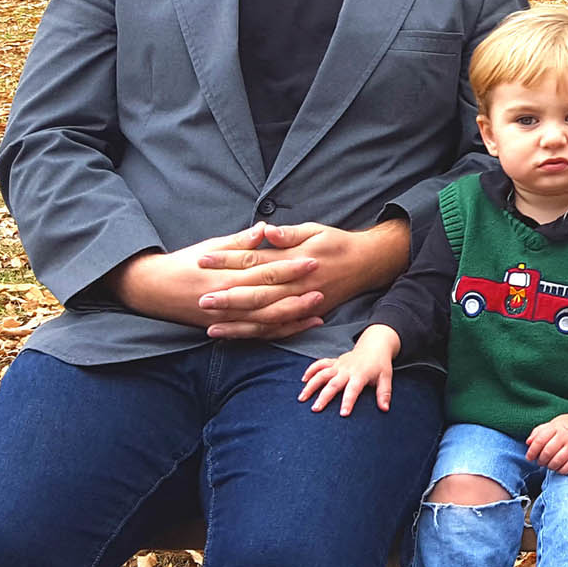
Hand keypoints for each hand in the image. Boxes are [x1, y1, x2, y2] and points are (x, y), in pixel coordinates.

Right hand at [109, 227, 320, 333]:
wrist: (151, 289)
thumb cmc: (183, 263)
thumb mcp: (209, 247)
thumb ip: (239, 242)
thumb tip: (265, 229)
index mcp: (225, 275)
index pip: (263, 271)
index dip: (289, 267)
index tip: (312, 260)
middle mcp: (226, 300)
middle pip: (267, 299)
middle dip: (296, 294)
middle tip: (322, 287)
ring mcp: (225, 318)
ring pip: (264, 321)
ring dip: (292, 316)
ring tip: (318, 309)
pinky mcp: (223, 328)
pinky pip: (256, 334)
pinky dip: (279, 331)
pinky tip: (300, 326)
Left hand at [196, 220, 410, 336]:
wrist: (367, 263)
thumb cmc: (336, 243)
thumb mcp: (314, 230)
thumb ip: (288, 234)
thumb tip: (265, 231)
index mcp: (295, 260)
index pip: (255, 261)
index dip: (228, 260)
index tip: (203, 259)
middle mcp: (297, 285)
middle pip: (257, 293)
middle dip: (227, 297)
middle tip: (200, 299)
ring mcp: (302, 303)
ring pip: (266, 317)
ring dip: (238, 323)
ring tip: (211, 326)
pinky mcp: (306, 315)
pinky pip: (279, 329)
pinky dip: (258, 334)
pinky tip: (238, 336)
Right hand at [299, 325, 400, 414]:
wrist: (374, 346)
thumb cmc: (380, 364)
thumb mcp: (386, 377)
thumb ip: (384, 393)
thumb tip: (385, 409)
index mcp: (361, 374)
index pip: (353, 389)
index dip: (348, 401)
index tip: (343, 414)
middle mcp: (347, 369)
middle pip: (333, 383)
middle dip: (324, 396)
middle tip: (315, 409)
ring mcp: (339, 365)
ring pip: (322, 374)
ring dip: (311, 385)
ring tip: (302, 398)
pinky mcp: (334, 362)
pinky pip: (320, 364)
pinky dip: (311, 370)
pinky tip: (303, 380)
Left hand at [527, 402, 567, 473]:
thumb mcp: (554, 423)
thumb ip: (539, 431)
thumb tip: (528, 442)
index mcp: (557, 427)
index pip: (540, 440)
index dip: (532, 451)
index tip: (530, 457)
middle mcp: (565, 436)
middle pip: (548, 452)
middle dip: (541, 460)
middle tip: (540, 462)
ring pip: (558, 461)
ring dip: (550, 466)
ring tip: (549, 465)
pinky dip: (562, 470)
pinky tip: (560, 468)